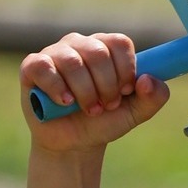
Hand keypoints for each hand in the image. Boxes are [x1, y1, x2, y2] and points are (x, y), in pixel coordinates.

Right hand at [20, 32, 168, 151]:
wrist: (74, 144)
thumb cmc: (103, 122)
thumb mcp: (134, 113)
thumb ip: (153, 97)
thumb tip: (148, 80)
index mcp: (105, 48)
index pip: (119, 43)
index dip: (125, 69)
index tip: (124, 92)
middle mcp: (80, 44)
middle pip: (98, 52)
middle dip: (106, 86)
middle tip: (104, 106)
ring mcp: (55, 53)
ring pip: (73, 62)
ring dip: (85, 93)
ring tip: (87, 109)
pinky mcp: (33, 67)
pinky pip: (45, 68)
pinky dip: (58, 89)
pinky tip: (65, 103)